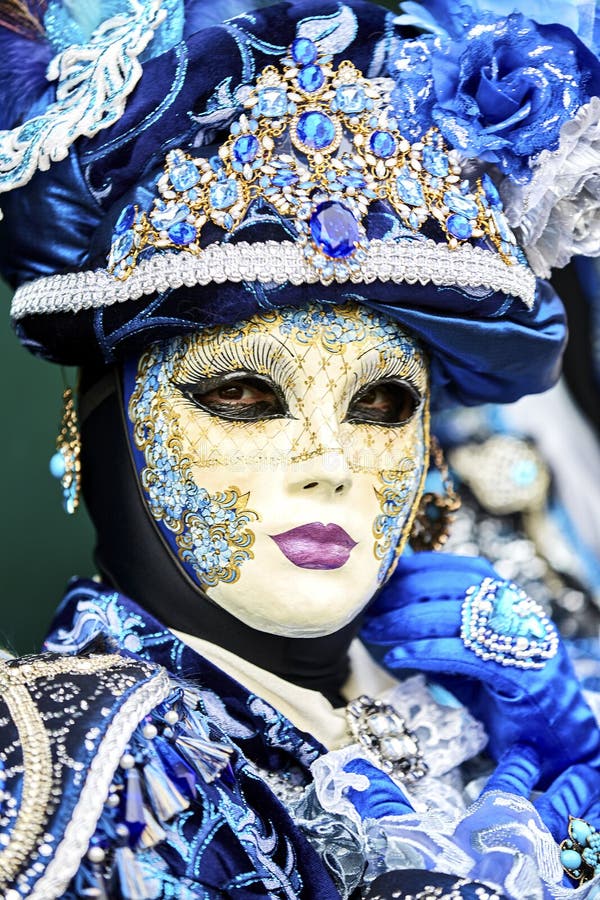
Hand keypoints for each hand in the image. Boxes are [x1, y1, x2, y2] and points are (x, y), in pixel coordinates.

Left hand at [362, 552, 599, 790]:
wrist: (562, 748)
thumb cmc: (509, 702)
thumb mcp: (471, 661)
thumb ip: (442, 636)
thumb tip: (390, 616)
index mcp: (512, 603)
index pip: (464, 568)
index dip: (421, 569)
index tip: (383, 579)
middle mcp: (521, 614)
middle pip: (457, 585)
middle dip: (407, 593)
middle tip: (369, 609)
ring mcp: (525, 643)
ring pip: (459, 616)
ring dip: (408, 620)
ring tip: (375, 631)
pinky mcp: (524, 676)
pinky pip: (465, 654)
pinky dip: (425, 652)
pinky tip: (397, 658)